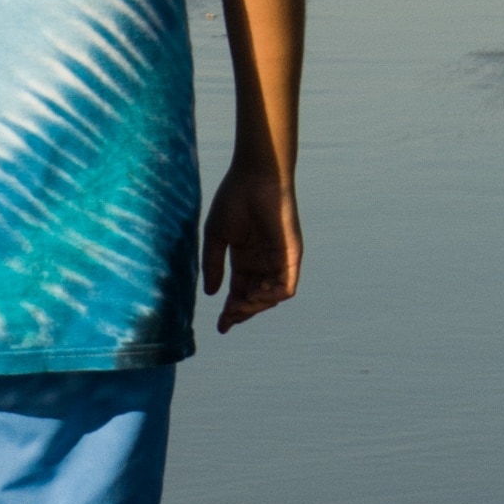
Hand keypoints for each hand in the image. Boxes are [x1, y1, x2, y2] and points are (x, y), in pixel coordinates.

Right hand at [203, 162, 302, 331]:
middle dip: (241, 312)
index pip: (239, 291)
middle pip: (254, 297)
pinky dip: (271, 297)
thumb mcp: (216, 236)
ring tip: (239, 306)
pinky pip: (286, 286)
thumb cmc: (234, 199)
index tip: (220, 326)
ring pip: (271, 296)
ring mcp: (279, 260)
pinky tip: (255, 296)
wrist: (256, 177)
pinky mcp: (292, 256)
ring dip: (255, 307)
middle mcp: (263, 262)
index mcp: (244, 257)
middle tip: (228, 318)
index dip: (231, 310)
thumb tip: (211, 293)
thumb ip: (214, 265)